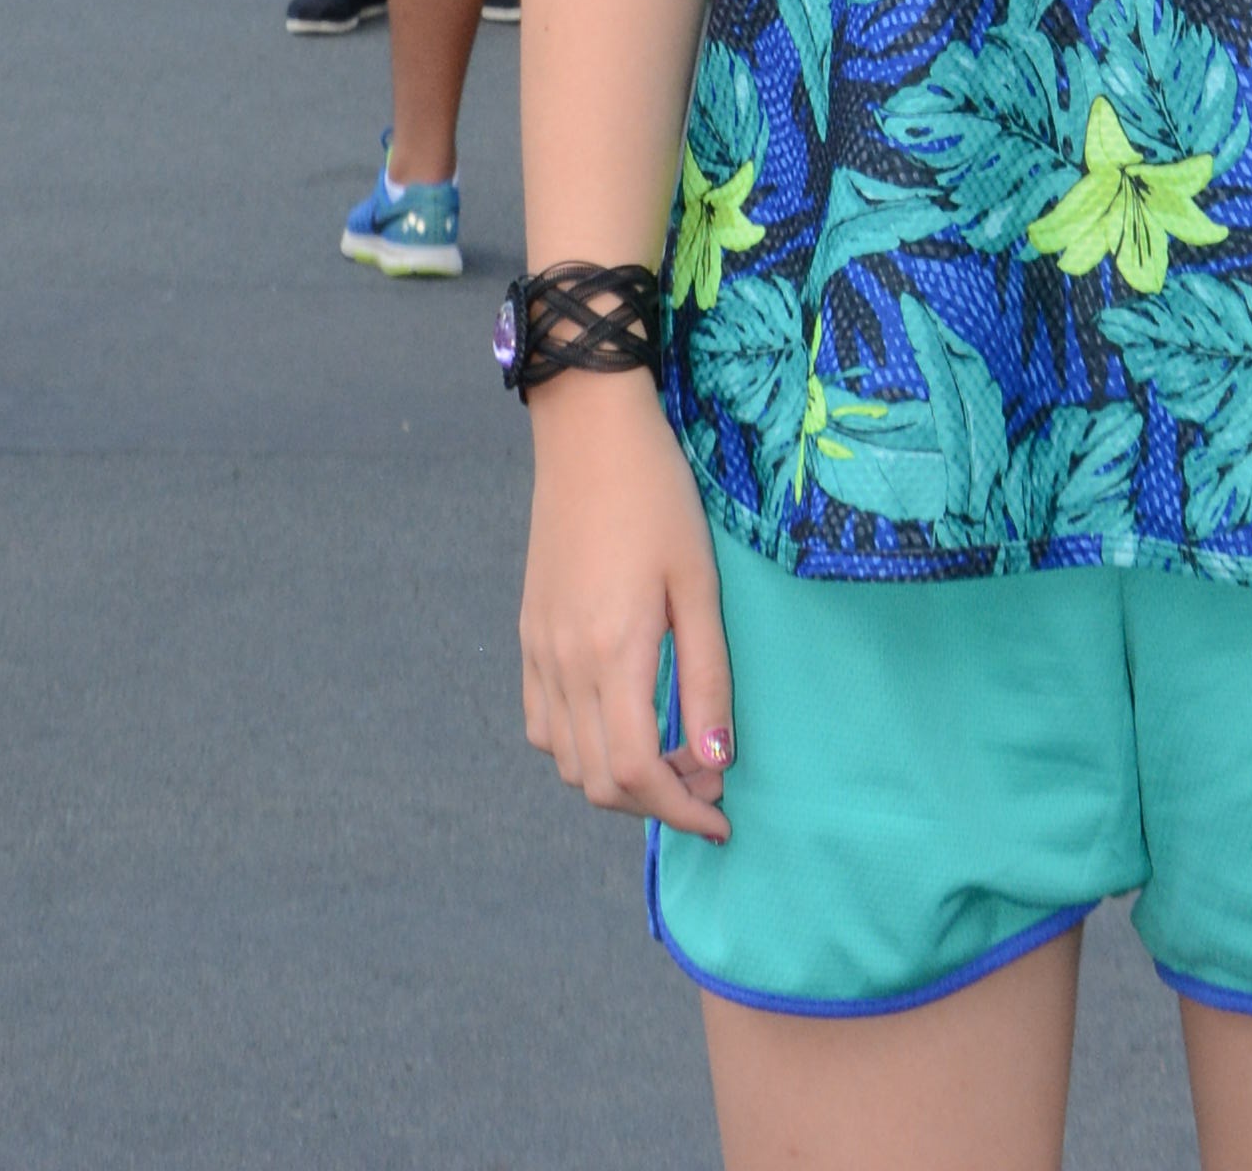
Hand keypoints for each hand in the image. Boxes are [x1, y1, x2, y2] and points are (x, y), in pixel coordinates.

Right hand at [522, 375, 734, 838]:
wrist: (590, 434)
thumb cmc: (658, 498)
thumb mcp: (699, 584)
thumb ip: (708, 678)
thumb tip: (718, 761)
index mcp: (612, 653)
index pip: (639, 773)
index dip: (683, 809)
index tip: (722, 816)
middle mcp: (565, 665)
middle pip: (600, 782)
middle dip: (658, 802)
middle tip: (707, 777)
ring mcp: (539, 652)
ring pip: (567, 763)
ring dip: (619, 779)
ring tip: (671, 750)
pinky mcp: (529, 635)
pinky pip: (542, 726)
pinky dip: (579, 749)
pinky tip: (619, 720)